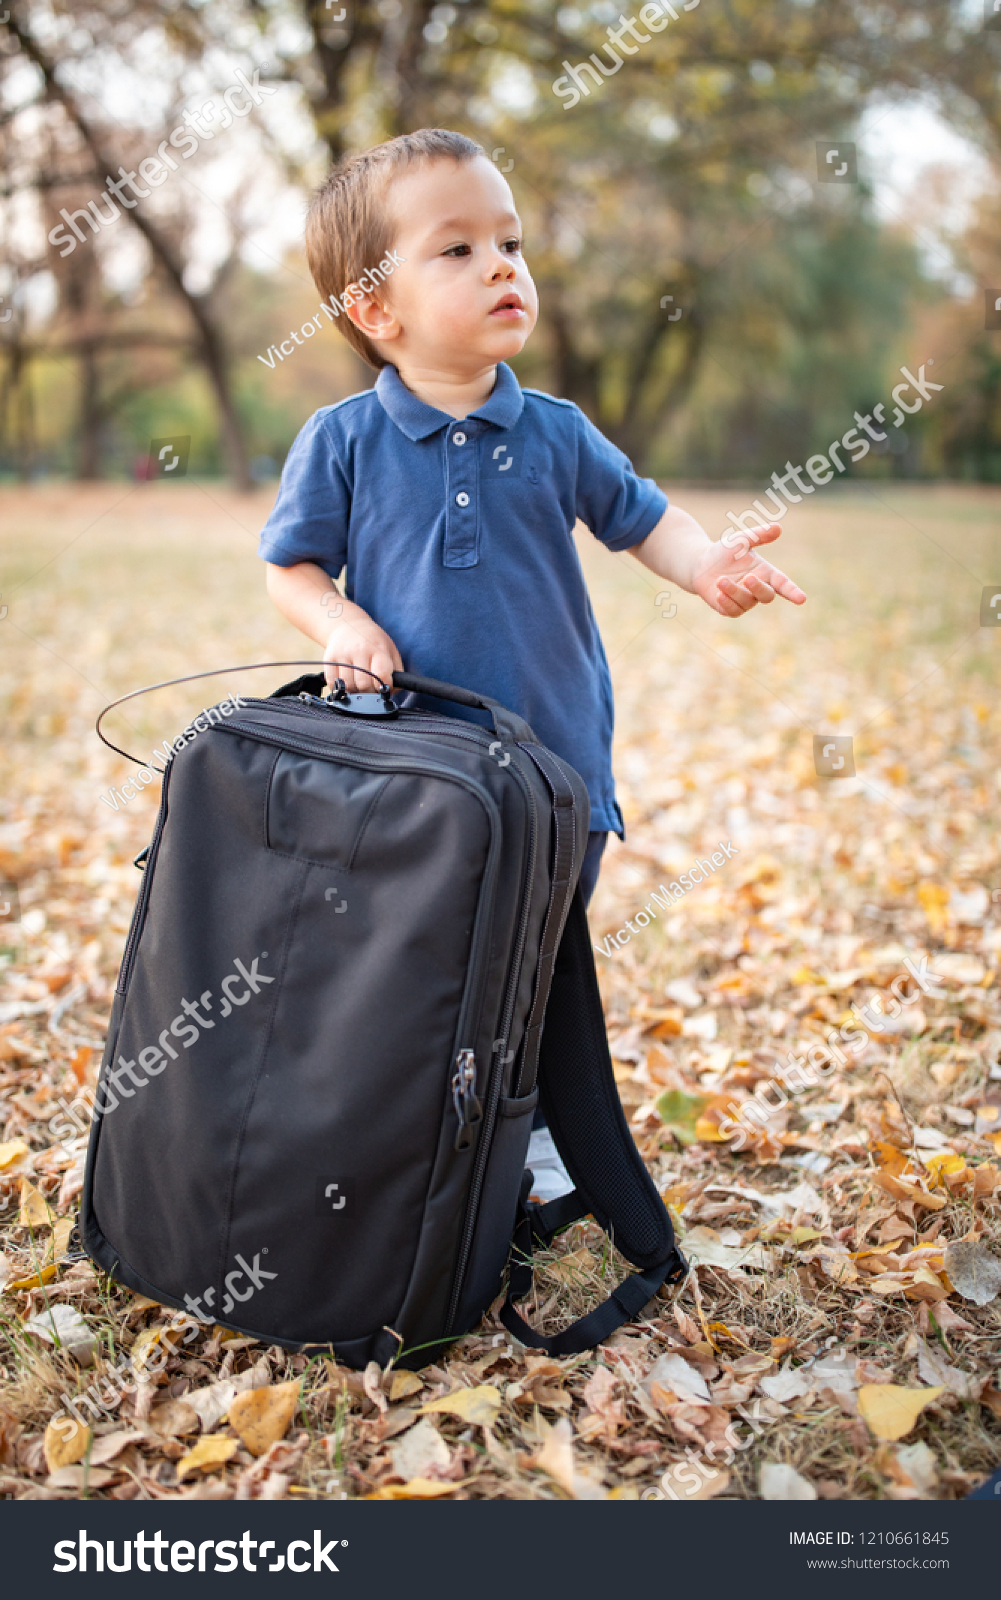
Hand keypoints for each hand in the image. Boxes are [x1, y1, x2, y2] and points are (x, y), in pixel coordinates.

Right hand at [323, 617, 402, 693]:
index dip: (384, 686)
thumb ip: (396, 671)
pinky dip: (339, 687)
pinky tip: (346, 681)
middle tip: (370, 686)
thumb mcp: (390, 650)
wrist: (349, 624)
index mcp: (377, 648)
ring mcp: (342, 654)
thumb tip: (392, 691)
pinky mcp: (329, 659)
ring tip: (358, 683)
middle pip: (363, 684)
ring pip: (348, 686)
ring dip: (354, 690)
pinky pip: (332, 682)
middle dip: (369, 691)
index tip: (383, 686)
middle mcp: (359, 650)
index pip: (381, 675)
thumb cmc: (373, 641)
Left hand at [691, 522, 805, 617]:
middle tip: (748, 577)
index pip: (783, 584)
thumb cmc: (726, 551)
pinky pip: (733, 610)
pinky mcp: (731, 609)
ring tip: (720, 580)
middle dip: (758, 588)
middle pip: (767, 595)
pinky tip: (718, 594)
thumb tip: (778, 528)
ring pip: (747, 602)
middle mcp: (758, 589)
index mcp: (767, 573)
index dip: (793, 592)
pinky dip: (727, 602)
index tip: (802, 599)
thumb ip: (759, 535)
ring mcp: (745, 601)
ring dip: (734, 591)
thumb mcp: (741, 540)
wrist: (702, 564)